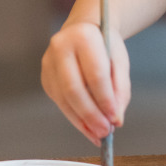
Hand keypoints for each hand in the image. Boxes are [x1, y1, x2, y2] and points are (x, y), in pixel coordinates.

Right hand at [41, 22, 130, 145]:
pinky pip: (60, 103)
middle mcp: (60, 48)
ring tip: (100, 135)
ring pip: (64, 100)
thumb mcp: (119, 60)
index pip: (95, 74)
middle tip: (106, 132)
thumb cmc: (105, 46)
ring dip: (82, 121)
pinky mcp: (45, 78)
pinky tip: (88, 129)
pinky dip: (75, 119)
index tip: (115, 119)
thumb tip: (116, 120)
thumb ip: (120, 89)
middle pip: (74, 89)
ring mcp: (49, 63)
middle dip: (91, 115)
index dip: (105, 99)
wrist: (85, 30)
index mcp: (83, 36)